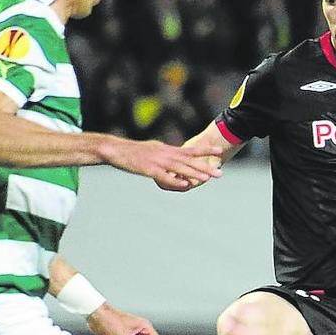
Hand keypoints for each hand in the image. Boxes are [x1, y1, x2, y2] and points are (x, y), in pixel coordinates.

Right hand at [102, 137, 221, 190]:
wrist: (116, 150)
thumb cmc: (133, 152)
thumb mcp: (153, 150)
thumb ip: (165, 153)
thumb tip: (174, 155)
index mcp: (167, 149)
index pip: (190, 150)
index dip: (206, 151)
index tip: (220, 152)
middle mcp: (166, 154)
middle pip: (189, 161)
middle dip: (206, 167)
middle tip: (220, 173)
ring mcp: (158, 162)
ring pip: (180, 169)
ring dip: (194, 174)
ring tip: (207, 179)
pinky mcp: (149, 169)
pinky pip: (165, 177)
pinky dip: (175, 180)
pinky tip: (185, 185)